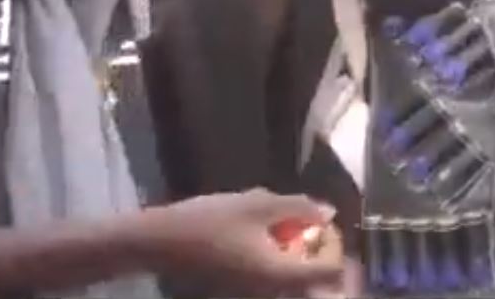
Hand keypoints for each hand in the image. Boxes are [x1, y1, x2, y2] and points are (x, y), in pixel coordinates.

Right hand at [142, 190, 342, 295]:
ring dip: (293, 252)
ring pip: (289, 276)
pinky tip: (259, 232)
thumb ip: (299, 207)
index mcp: (282, 274)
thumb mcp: (259, 205)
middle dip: (313, 248)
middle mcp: (272, 292)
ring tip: (280, 221)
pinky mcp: (240, 289)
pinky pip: (271, 277)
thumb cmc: (211, 221)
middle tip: (304, 220)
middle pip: (311, 277)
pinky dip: (274, 257)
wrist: (160, 242)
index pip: (330, 272)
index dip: (334, 247)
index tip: (322, 224)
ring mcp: (255, 293)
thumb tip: (328, 212)